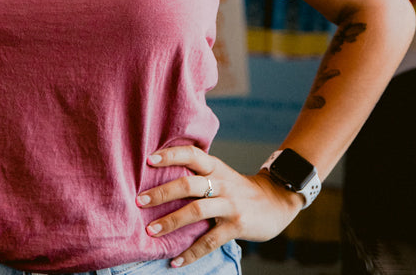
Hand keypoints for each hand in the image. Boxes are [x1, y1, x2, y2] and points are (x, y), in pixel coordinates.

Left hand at [136, 145, 302, 267]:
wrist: (276, 201)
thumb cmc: (239, 188)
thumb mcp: (222, 173)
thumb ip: (200, 174)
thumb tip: (163, 177)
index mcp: (215, 167)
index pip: (191, 154)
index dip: (170, 155)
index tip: (148, 160)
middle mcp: (222, 183)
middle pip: (188, 185)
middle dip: (162, 193)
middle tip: (140, 201)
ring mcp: (230, 205)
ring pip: (196, 212)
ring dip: (171, 222)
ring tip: (151, 231)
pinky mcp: (237, 226)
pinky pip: (210, 241)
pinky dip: (191, 252)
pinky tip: (176, 260)